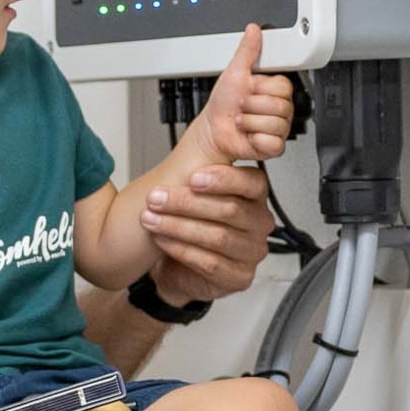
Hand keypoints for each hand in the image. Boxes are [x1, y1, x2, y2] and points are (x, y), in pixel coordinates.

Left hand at [138, 161, 269, 306]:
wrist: (176, 264)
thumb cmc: (189, 222)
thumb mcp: (194, 190)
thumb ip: (201, 167)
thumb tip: (200, 133)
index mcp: (254, 196)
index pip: (252, 183)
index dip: (223, 180)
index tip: (192, 177)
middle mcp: (258, 223)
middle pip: (229, 211)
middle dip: (186, 203)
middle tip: (156, 198)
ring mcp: (251, 252)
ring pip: (217, 237)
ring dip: (178, 226)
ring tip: (151, 219)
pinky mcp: (238, 277)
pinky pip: (209, 262)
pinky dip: (180, 249)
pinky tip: (162, 240)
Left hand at [197, 25, 295, 164]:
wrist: (213, 130)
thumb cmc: (222, 104)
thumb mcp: (234, 72)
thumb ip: (247, 51)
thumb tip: (253, 30)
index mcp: (274, 90)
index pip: (283, 86)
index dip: (261, 89)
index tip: (249, 89)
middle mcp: (279, 109)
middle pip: (280, 106)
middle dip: (253, 106)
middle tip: (242, 107)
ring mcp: (278, 128)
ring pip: (275, 123)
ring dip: (251, 122)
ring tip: (242, 120)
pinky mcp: (273, 146)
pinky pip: (273, 142)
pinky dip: (256, 138)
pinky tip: (249, 135)